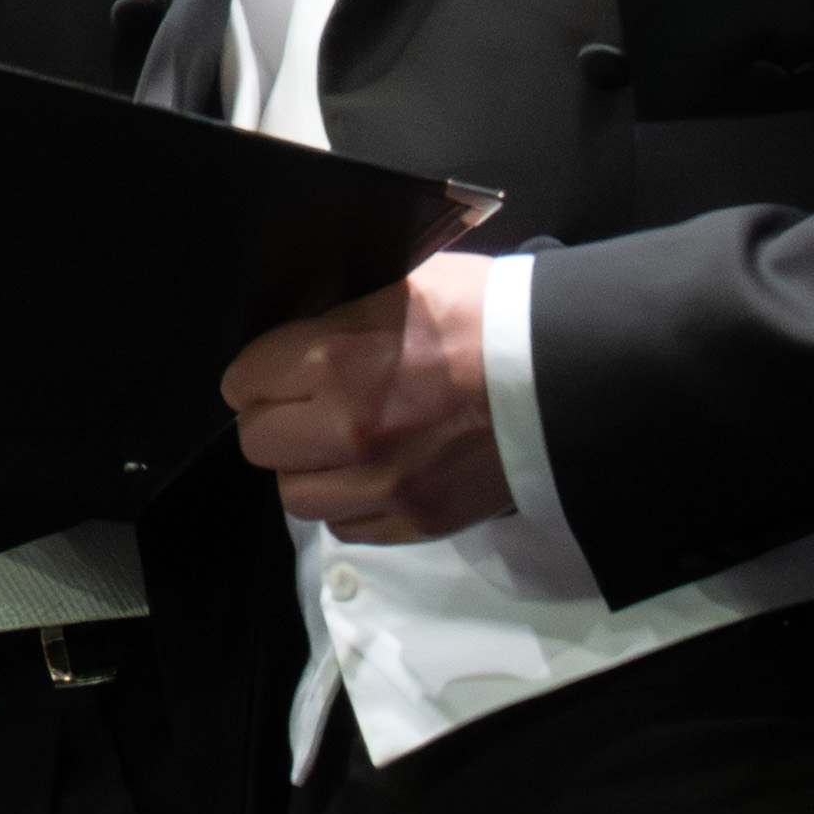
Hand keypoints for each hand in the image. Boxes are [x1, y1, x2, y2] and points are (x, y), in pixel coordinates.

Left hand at [221, 257, 510, 541]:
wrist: (569, 375)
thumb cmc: (493, 319)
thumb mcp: (404, 286)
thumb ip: (340, 317)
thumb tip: (299, 332)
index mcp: (336, 360)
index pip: (243, 381)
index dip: (259, 372)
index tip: (275, 370)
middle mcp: (348, 430)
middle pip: (259, 442)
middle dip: (274, 419)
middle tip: (302, 404)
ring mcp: (383, 483)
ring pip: (296, 495)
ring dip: (308, 468)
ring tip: (336, 444)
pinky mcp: (418, 518)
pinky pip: (348, 527)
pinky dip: (350, 503)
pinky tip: (373, 472)